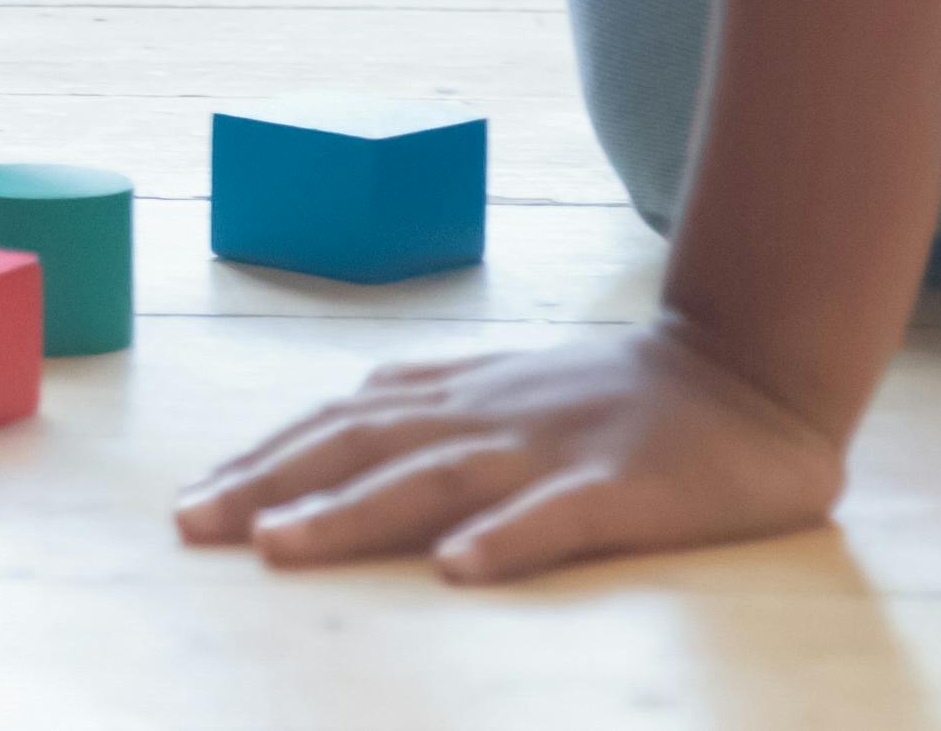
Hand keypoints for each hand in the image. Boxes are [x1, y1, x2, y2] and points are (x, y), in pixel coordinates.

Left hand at [174, 320, 850, 582]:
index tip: (190, 499)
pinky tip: (456, 570)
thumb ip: (430, 395)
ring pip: (435, 478)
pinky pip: (558, 515)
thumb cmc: (620, 392)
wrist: (750, 370)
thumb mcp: (508, 381)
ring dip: (351, 511)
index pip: (339, 422)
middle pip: (360, 447)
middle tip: (191, 526)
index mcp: (461, 396)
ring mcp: (553, 446)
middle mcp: (489, 414)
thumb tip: (342, 407)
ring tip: (279, 546)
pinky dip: (505, 539)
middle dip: (269, 485)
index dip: (262, 458)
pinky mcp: (625, 486)